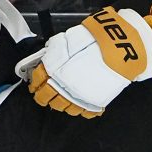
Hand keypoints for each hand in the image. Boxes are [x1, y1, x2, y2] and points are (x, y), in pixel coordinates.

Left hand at [26, 6, 151, 116]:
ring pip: (63, 106)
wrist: (117, 48)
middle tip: (43, 96)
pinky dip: (81, 109)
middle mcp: (61, 85)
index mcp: (53, 69)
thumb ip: (55, 51)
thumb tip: (48, 56)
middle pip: (46, 96)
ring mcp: (77, 96)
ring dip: (61, 104)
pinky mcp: (92, 103)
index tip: (34, 85)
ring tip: (62, 100)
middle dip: (43, 97)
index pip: (37, 79)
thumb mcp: (67, 40)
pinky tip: (81, 105)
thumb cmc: (92, 41)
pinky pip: (83, 111)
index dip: (34, 83)